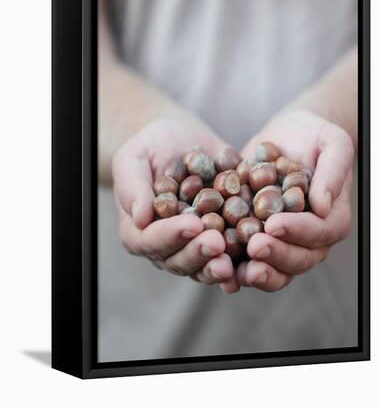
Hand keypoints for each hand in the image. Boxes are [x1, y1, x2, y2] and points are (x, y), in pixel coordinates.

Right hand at [112, 118, 238, 288]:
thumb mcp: (134, 157)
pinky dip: (243, 262)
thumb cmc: (151, 146)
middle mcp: (167, 246)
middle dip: (198, 253)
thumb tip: (140, 218)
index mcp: (139, 230)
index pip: (150, 240)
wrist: (183, 139)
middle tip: (217, 242)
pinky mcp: (222, 240)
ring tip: (233, 261)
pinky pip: (231, 257)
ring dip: (218, 266)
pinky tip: (256, 260)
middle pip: (178, 260)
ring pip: (204, 266)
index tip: (192, 224)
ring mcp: (195, 247)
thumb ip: (133, 186)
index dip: (171, 235)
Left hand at [235, 111, 353, 291]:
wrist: (288, 134)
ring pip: (274, 269)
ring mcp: (282, 242)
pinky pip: (247, 260)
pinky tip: (217, 266)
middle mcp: (309, 238)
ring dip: (257, 273)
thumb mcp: (333, 142)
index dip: (297, 231)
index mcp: (331, 218)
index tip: (274, 224)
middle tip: (253, 246)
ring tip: (236, 270)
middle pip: (298, 258)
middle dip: (275, 255)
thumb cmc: (315, 134)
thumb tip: (322, 205)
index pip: (319, 232)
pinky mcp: (256, 237)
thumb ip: (333, 171)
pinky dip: (233, 267)